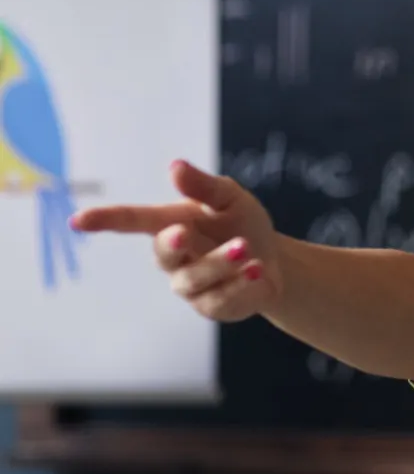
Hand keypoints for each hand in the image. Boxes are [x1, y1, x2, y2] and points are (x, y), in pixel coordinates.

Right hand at [69, 159, 283, 321]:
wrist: (274, 261)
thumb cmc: (241, 223)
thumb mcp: (230, 199)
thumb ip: (204, 187)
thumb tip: (175, 166)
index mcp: (171, 224)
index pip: (132, 221)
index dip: (105, 220)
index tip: (79, 221)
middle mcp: (175, 258)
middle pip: (163, 254)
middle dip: (171, 244)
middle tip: (181, 232)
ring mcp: (192, 286)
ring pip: (196, 279)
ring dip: (221, 263)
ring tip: (246, 249)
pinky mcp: (214, 306)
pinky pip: (223, 299)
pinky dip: (244, 284)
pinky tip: (258, 270)